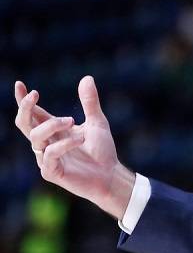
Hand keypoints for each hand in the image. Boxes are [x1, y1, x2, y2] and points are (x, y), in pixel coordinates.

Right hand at [14, 76, 134, 219]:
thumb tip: (87, 77)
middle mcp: (46, 143)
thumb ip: (90, 102)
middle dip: (25, 108)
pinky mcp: (52, 172)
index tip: (20, 85)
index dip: (23, 100)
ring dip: (52, 125)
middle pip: (23, 123)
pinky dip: (64, 144)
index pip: (32, 114)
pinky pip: (49, 154)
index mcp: (53, 130)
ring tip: (72, 121)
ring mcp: (46, 158)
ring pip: (35, 137)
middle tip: (36, 94)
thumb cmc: (102, 150)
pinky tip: (80, 139)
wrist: (111, 175)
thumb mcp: (97, 122)